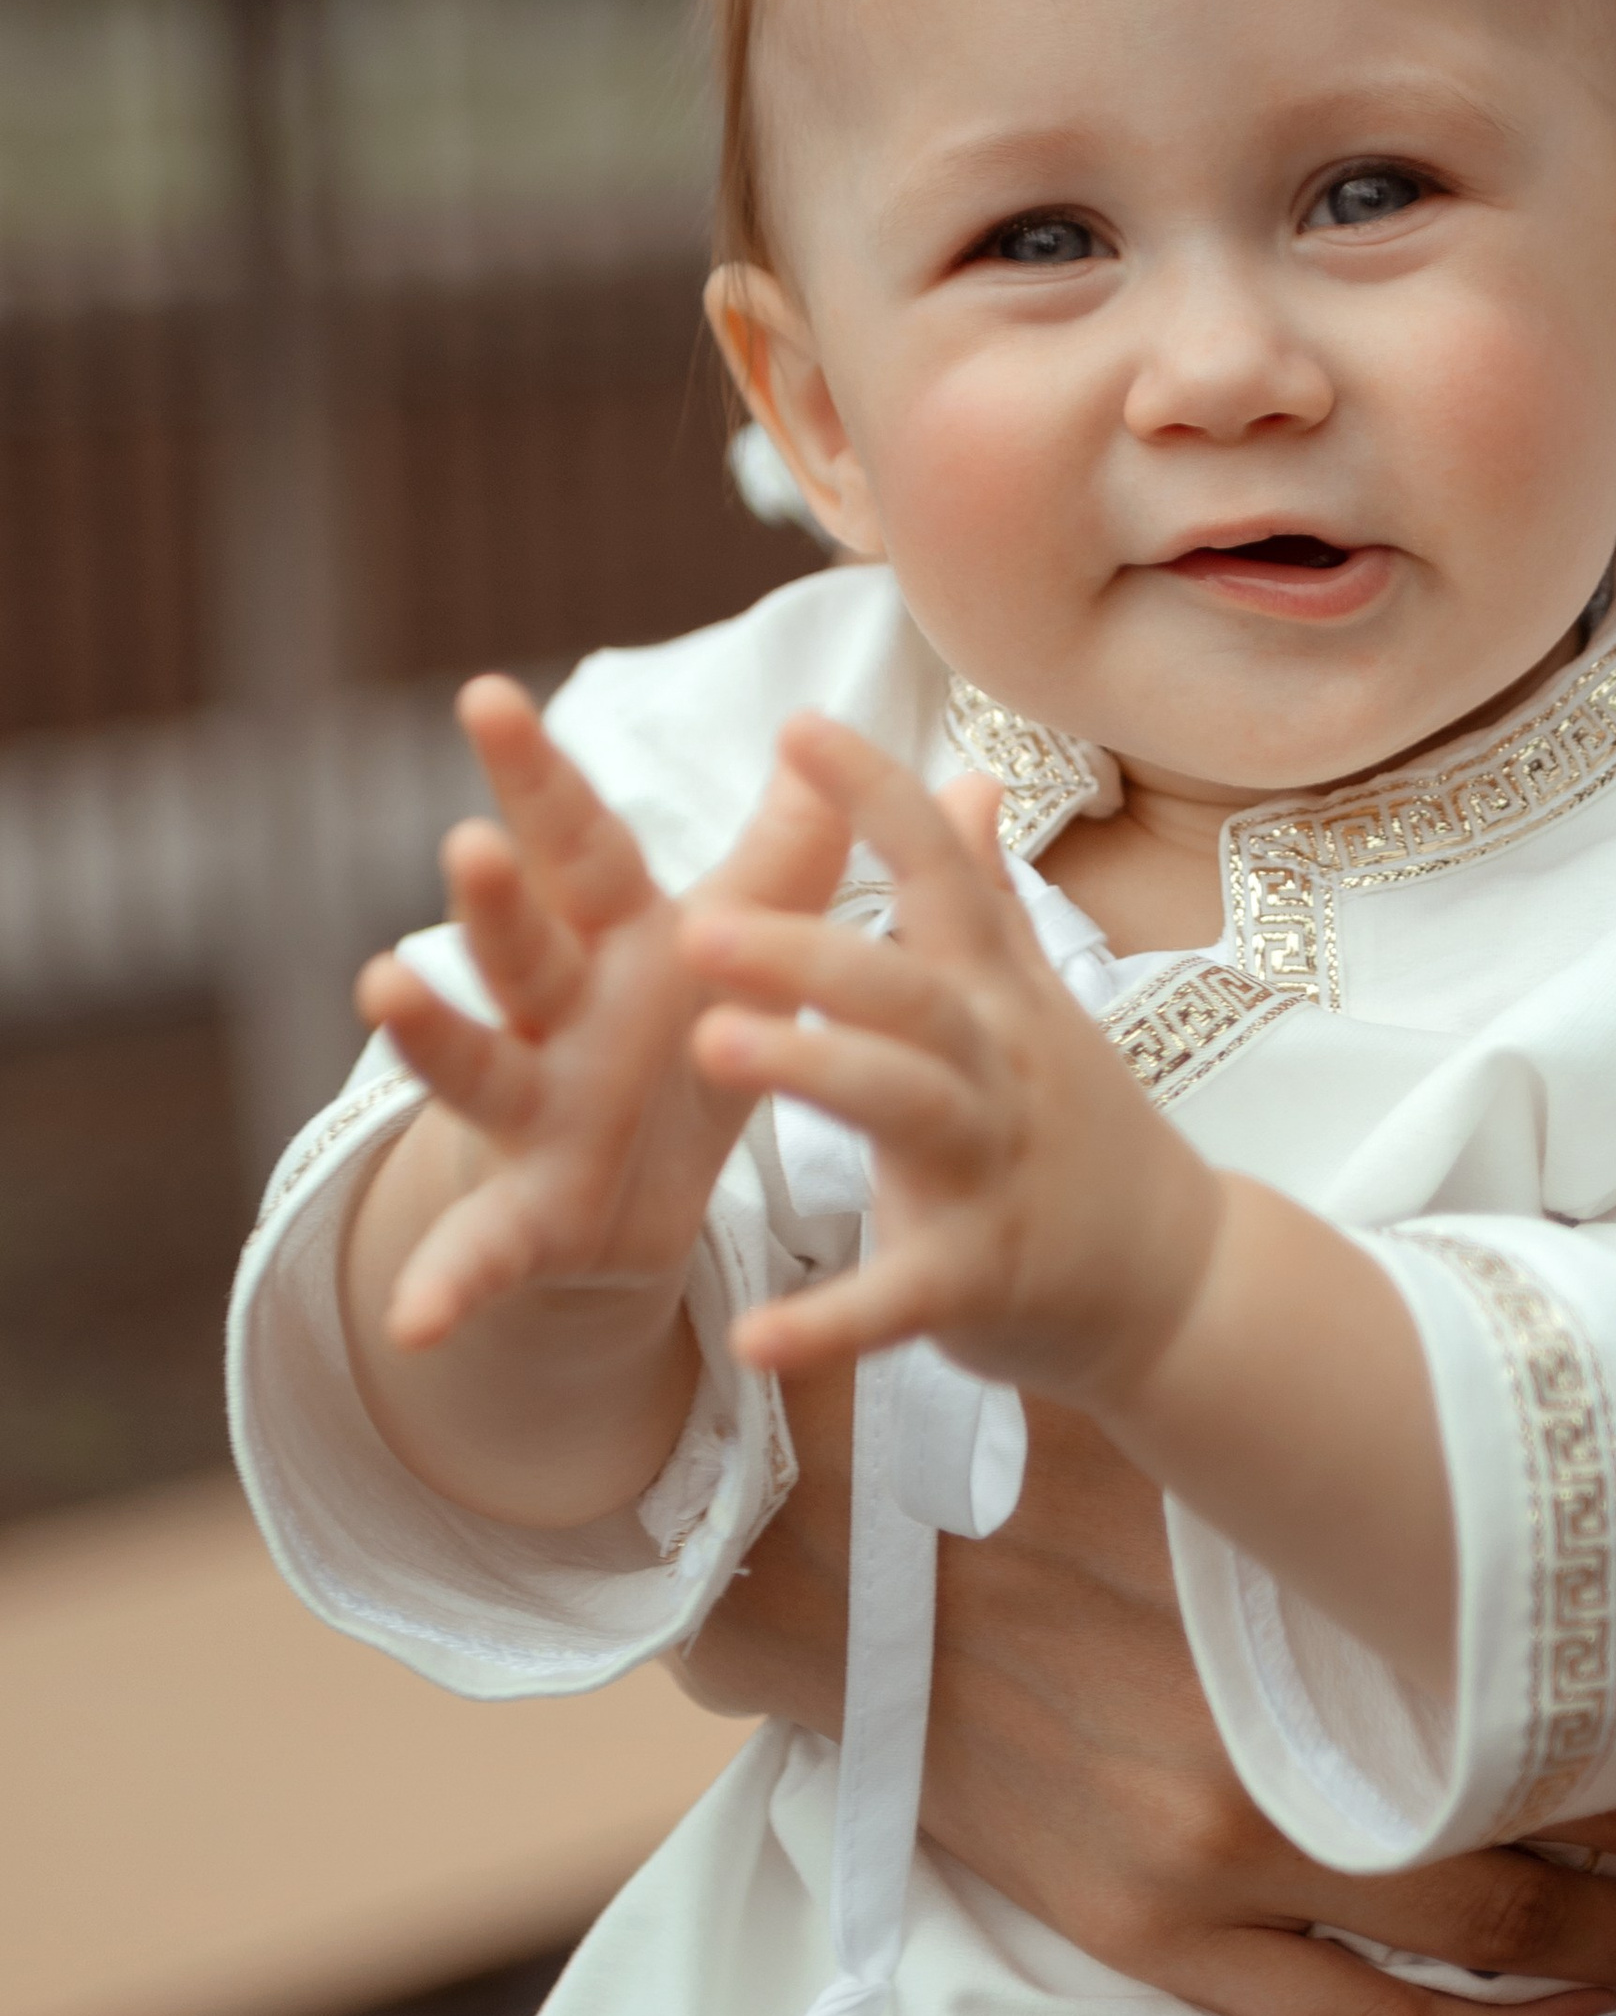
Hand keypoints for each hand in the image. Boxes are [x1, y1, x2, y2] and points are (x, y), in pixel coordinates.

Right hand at [356, 677, 848, 1350]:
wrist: (642, 1194)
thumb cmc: (679, 1038)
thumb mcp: (735, 948)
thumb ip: (786, 855)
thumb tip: (836, 743)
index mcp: (611, 943)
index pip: (572, 848)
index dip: (536, 777)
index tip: (486, 695)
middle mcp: (554, 1016)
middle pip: (517, 947)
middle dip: (491, 900)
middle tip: (468, 844)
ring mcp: (528, 1114)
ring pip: (472, 1067)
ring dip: (426, 1034)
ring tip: (380, 988)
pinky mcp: (527, 1216)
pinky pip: (480, 1253)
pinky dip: (444, 1284)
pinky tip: (409, 1320)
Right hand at [681, 1373, 1615, 2015]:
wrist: (828, 1528)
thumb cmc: (1040, 1440)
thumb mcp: (1230, 1441)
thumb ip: (1380, 1492)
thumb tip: (1540, 1473)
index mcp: (1328, 1641)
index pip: (1583, 1726)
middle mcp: (1291, 1783)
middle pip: (1555, 1866)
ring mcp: (1211, 1877)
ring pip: (1462, 1975)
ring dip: (1600, 1981)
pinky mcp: (1135, 1928)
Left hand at [687, 717, 1459, 1690]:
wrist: (1181, 1281)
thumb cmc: (1080, 1131)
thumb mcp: (1033, 1003)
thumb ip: (989, 895)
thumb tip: (968, 774)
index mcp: (995, 995)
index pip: (940, 873)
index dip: (876, 796)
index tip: (799, 723)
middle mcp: (998, 1066)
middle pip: (905, 989)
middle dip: (806, 950)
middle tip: (696, 922)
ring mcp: (996, 1171)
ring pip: (905, 1107)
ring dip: (812, 1071)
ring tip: (709, 1044)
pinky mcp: (980, 1280)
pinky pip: (898, 1299)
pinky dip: (830, 1322)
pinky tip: (752, 1337)